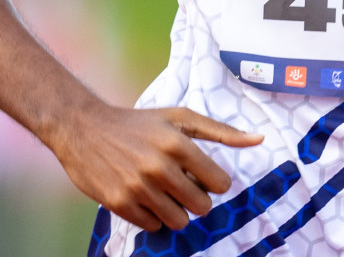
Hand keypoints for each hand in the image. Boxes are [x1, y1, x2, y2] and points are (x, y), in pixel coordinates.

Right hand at [49, 102, 262, 231]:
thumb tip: (259, 140)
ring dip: (175, 210)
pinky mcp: (119, 203)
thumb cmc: (138, 123)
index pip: (219, 183)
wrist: (84, 128)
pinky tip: (144, 197)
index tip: (203, 177)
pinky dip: (152, 216)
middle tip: (183, 186)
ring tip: (163, 192)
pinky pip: (152, 226)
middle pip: (202, 206)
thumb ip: (221, 132)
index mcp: (178, 143)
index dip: (214, 182)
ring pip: (179, 221)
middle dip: (197, 199)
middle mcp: (159, 166)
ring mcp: (138, 187)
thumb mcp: (179, 117)